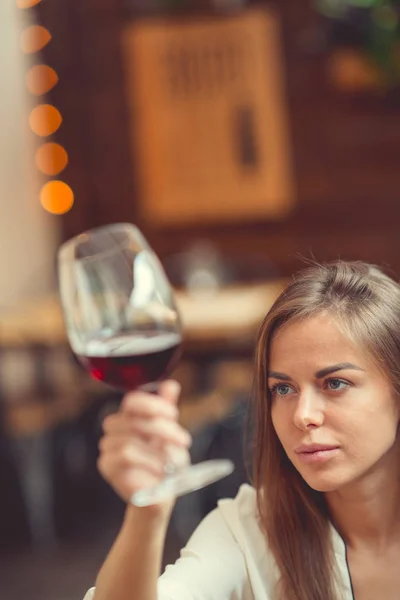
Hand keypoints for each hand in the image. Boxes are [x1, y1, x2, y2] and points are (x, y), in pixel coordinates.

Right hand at [97, 380, 190, 511]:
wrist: (160, 496)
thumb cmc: (165, 463)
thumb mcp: (171, 433)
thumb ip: (167, 409)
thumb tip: (170, 385)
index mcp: (129, 417)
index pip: (132, 400)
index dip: (154, 404)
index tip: (174, 415)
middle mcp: (115, 429)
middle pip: (132, 419)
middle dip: (163, 428)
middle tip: (184, 441)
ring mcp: (107, 447)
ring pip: (129, 440)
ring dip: (157, 450)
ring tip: (173, 460)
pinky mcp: (106, 466)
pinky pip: (124, 457)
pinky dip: (147, 462)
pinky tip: (161, 470)